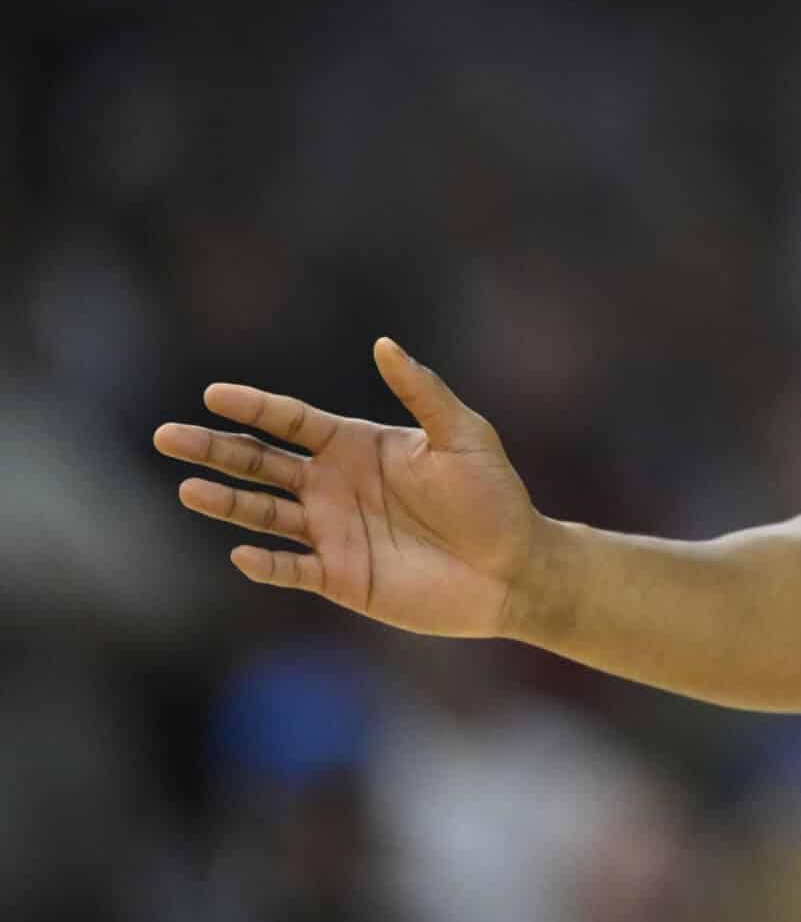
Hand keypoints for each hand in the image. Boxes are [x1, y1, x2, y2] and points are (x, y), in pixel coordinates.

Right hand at [154, 338, 542, 637]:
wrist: (514, 566)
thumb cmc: (494, 496)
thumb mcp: (463, 435)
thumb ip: (422, 392)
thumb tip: (384, 344)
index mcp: (357, 445)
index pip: (292, 421)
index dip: (254, 408)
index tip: (213, 394)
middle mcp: (334, 486)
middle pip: (261, 463)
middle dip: (215, 449)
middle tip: (166, 436)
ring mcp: (333, 532)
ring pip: (264, 514)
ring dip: (225, 502)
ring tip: (187, 488)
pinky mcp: (341, 576)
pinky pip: (291, 570)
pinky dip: (266, 564)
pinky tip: (241, 553)